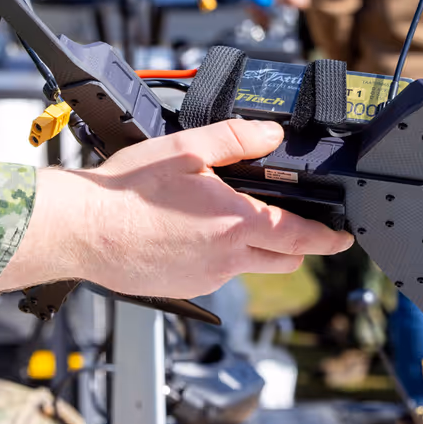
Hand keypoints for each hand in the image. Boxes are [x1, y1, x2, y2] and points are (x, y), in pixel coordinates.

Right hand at [0, 120, 353, 298]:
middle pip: (284, 259)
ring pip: (250, 267)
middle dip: (299, 245)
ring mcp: (205, 279)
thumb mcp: (184, 150)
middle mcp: (226, 258)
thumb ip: (235, 139)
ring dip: (256, 249)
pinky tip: (192, 233)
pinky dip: (220, 257)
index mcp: (235, 223)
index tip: (343, 237)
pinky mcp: (185, 289)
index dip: (328, 238)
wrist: (79, 232)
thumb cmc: (125, 192)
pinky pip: (217, 274)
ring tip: (229, 219)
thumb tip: (272, 134)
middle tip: (298, 225)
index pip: (300, 236)